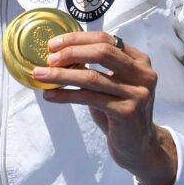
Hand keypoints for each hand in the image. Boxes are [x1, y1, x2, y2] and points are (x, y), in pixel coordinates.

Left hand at [33, 31, 176, 184]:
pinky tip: (50, 95)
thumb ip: (96, 66)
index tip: (53, 44)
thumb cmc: (118, 110)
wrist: (137, 145)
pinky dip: (66, 95)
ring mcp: (137, 93)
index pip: (106, 39)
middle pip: (102, 52)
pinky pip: (89, 98)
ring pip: (92, 77)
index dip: (78, 39)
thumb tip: (58, 53)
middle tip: (49, 58)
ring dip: (62, 75)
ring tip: (40, 74)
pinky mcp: (127, 112)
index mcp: (139, 61)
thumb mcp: (111, 83)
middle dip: (71, 52)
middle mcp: (143, 74)